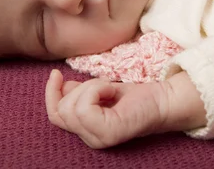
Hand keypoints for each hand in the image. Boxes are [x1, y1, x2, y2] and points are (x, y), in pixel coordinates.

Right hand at [45, 69, 166, 147]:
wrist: (162, 99)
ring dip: (89, 87)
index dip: (51, 94)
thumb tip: (62, 86)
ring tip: (109, 88)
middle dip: (78, 88)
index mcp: (87, 130)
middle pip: (60, 111)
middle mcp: (90, 139)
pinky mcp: (108, 133)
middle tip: (103, 85)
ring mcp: (99, 139)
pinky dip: (95, 90)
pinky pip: (84, 108)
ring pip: (71, 108)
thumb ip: (78, 92)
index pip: (55, 116)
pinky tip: (111, 90)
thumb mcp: (98, 90)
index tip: (56, 74)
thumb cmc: (134, 96)